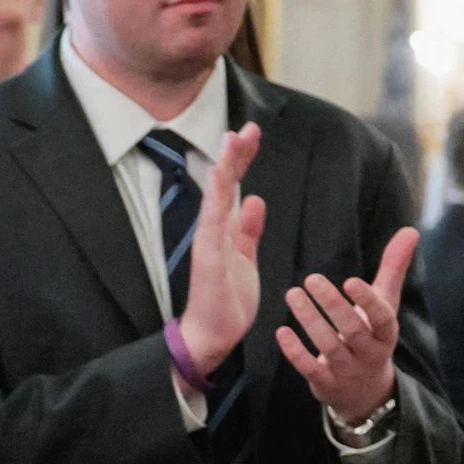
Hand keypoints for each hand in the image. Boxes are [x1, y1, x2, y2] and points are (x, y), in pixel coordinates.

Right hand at [170, 122, 268, 382]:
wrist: (211, 336)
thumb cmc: (227, 301)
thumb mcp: (245, 258)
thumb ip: (248, 230)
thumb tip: (255, 200)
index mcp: (224, 230)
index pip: (233, 187)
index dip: (241, 160)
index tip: (251, 133)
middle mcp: (213, 230)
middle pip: (225, 185)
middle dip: (236, 155)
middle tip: (249, 127)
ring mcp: (209, 241)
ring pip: (217, 196)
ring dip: (226, 167)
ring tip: (234, 138)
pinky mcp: (209, 256)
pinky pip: (213, 221)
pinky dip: (216, 196)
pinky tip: (221, 173)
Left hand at [275, 226, 419, 426]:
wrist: (366, 393)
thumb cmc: (373, 335)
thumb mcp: (387, 304)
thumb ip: (394, 267)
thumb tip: (410, 230)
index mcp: (386, 333)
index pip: (382, 318)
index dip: (367, 301)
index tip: (350, 281)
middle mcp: (370, 353)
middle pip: (353, 331)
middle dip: (333, 306)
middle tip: (311, 279)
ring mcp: (348, 371)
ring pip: (329, 347)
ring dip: (310, 321)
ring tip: (292, 294)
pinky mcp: (326, 383)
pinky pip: (310, 368)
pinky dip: (296, 352)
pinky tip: (281, 331)